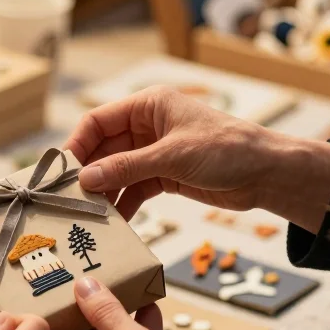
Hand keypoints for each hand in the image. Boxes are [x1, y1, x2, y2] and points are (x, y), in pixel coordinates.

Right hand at [65, 86, 329, 232]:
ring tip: (89, 217)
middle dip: (88, 174)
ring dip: (104, 193)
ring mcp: (154, 152)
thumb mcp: (172, 157)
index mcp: (147, 106)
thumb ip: (126, 167)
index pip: (97, 122)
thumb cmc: (226, 149)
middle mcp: (146, 126)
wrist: (268, 173)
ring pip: (116, 172)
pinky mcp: (164, 176)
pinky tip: (116, 223)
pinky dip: (124, 204)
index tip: (61, 173)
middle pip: (103, 149)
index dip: (77, 145)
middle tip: (69, 201)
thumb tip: (86, 179)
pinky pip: (134, 189)